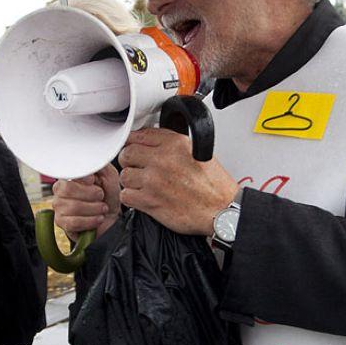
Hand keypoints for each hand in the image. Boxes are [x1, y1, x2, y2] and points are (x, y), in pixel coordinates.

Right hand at [52, 166, 120, 240]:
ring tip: (102, 208)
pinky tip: (98, 218)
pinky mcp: (61, 222)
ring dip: (94, 209)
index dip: (83, 178)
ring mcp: (59, 206)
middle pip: (68, 189)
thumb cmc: (108, 195)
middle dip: (91, 194)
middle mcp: (60, 190)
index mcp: (70, 176)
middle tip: (101, 196)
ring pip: (73, 207)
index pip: (68, 172)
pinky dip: (90, 221)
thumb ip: (99, 165)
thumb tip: (90, 159)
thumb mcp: (109, 176)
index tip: (93, 181)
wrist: (112, 217)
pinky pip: (73, 222)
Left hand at [117, 128, 238, 235]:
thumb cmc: (213, 185)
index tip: (135, 148)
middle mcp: (162, 159)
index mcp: (175, 144)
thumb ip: (173, 143)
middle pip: (127, 153)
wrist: (221, 210)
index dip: (135, 142)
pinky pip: (126, 195)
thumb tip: (152, 140)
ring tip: (142, 184)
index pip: (140, 135)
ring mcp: (153, 180)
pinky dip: (131, 197)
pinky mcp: (149, 201)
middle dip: (130, 160)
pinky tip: (141, 197)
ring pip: (125, 175)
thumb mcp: (198, 151)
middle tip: (137, 167)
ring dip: (131, 180)